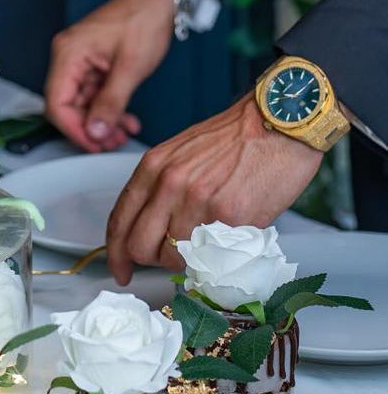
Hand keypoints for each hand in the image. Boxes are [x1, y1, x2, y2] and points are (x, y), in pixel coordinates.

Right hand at [45, 0, 175, 151]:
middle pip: (66, 106)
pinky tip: (124, 119)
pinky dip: (107, 108)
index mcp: (69, 54)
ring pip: (81, 103)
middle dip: (90, 128)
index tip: (94, 144)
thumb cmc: (144, 19)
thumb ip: (110, 104)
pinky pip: (92, 94)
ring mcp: (78, 60)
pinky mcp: (91, 63)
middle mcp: (67, 57)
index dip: (74, 129)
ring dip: (101, 121)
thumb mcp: (130, 68)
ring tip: (122, 134)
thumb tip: (94, 132)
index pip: (57, 104)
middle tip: (112, 142)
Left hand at [106, 94, 322, 283]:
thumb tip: (151, 229)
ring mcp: (198, 201)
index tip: (121, 269)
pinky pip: (210, 254)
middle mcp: (169, 184)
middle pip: (139, 247)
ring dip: (188, 259)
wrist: (278, 124)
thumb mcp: (180, 154)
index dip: (115, 254)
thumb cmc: (234, 138)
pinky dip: (216, 256)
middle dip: (150, 260)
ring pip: (174, 257)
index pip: (119, 221)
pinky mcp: (230, 216)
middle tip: (168, 259)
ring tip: (207, 242)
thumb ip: (160, 188)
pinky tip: (227, 239)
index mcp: (153, 167)